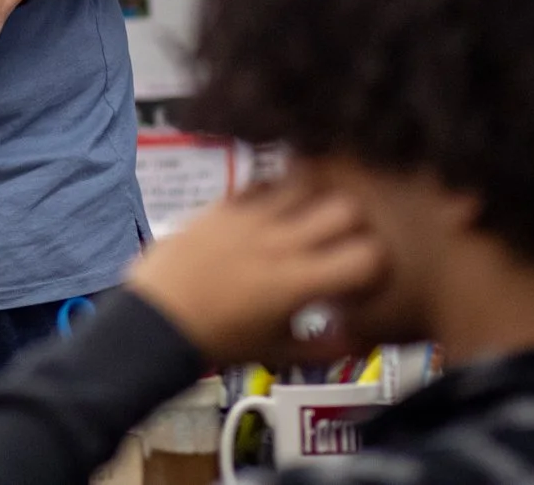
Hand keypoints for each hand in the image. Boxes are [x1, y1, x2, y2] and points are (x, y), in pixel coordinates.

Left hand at [125, 181, 387, 366]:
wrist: (157, 319)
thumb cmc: (216, 340)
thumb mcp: (277, 352)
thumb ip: (324, 346)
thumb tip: (356, 338)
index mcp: (299, 281)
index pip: (368, 254)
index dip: (377, 264)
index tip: (363, 277)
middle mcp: (280, 241)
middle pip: (347, 206)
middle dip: (356, 223)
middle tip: (342, 240)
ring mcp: (251, 216)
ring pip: (306, 180)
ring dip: (317, 197)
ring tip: (310, 218)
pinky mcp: (225, 203)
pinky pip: (265, 180)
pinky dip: (278, 190)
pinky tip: (274, 211)